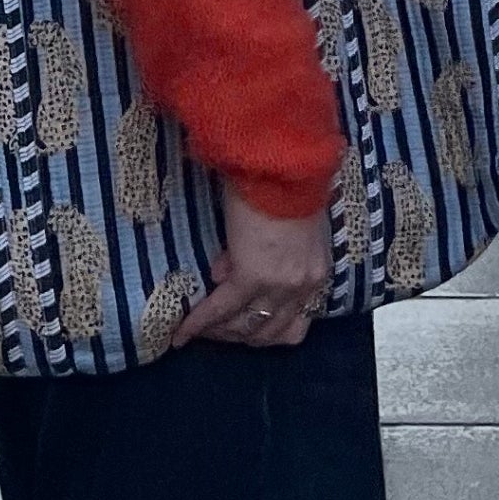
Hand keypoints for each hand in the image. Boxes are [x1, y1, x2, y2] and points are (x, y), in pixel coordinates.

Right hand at [174, 184, 332, 349]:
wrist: (283, 164)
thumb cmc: (289, 184)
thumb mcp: (289, 226)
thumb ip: (270, 255)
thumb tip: (228, 271)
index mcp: (317, 274)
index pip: (293, 324)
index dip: (263, 329)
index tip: (241, 326)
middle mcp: (302, 287)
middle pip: (269, 332)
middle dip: (240, 335)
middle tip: (215, 332)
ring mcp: (278, 284)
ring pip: (244, 326)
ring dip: (220, 331)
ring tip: (197, 329)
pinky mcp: (250, 275)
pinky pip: (220, 308)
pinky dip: (199, 322)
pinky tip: (181, 331)